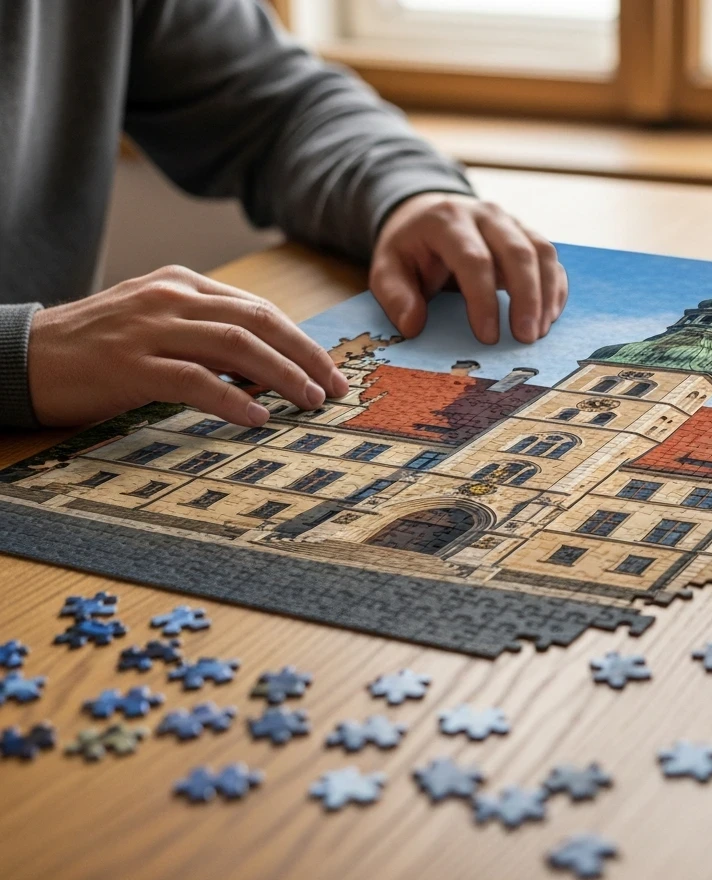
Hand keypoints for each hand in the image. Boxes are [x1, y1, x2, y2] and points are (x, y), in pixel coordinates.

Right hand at [28, 266, 347, 427]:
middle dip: (306, 355)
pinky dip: (232, 399)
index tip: (330, 370)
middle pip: (258, 321)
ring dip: (282, 375)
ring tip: (310, 401)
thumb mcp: (157, 326)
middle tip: (336, 388)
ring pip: (236, 345)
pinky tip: (258, 419)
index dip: (301, 340)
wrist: (22, 356)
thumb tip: (268, 369)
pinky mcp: (130, 365)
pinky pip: (194, 379)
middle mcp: (170, 298)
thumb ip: (207, 336)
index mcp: (181, 284)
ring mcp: (150, 329)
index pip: (258, 309)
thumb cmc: (97, 349)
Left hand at [370, 192, 567, 345]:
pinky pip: (550, 257)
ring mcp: (510, 221)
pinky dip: (555, 287)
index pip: (474, 259)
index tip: (488, 337)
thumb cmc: (410, 249)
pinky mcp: (526, 232)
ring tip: (539, 333)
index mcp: (447, 220)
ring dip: (546, 295)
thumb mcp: (387, 268)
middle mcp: (485, 214)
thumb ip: (395, 296)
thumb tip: (412, 327)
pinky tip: (549, 317)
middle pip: (518, 253)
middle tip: (525, 339)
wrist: (427, 214)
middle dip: (526, 299)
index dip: (484, 300)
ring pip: (542, 252)